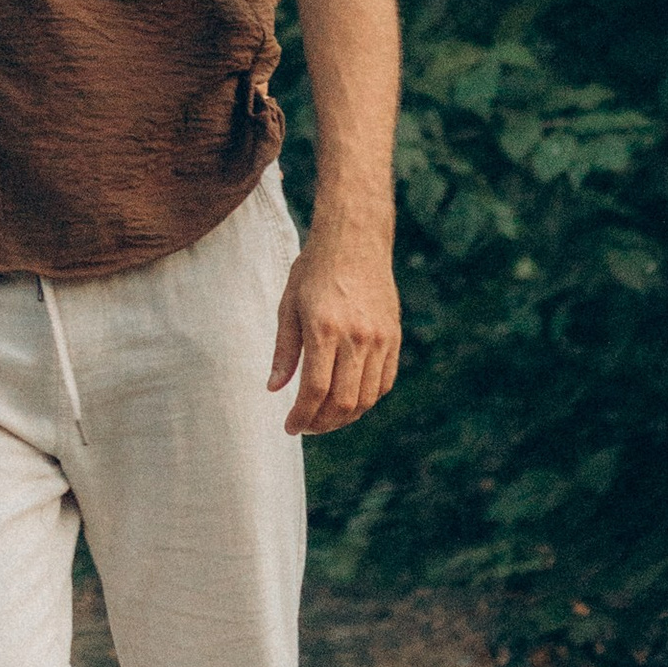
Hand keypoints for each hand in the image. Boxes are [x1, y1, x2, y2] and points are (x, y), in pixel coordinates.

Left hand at [268, 221, 401, 435]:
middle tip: (306, 426)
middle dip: (322, 424)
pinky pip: (384, 382)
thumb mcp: (289, 306)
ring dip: (345, 417)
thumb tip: (274, 389)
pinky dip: (367, 400)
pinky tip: (348, 400)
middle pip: (343, 402)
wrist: (355, 239)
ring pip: (366, 397)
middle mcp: (356, 337)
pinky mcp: (393, 336)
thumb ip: (284, 351)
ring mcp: (379, 338)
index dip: (302, 416)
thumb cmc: (314, 270)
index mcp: (324, 329)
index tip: (290, 427)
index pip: (315, 390)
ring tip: (325, 418)